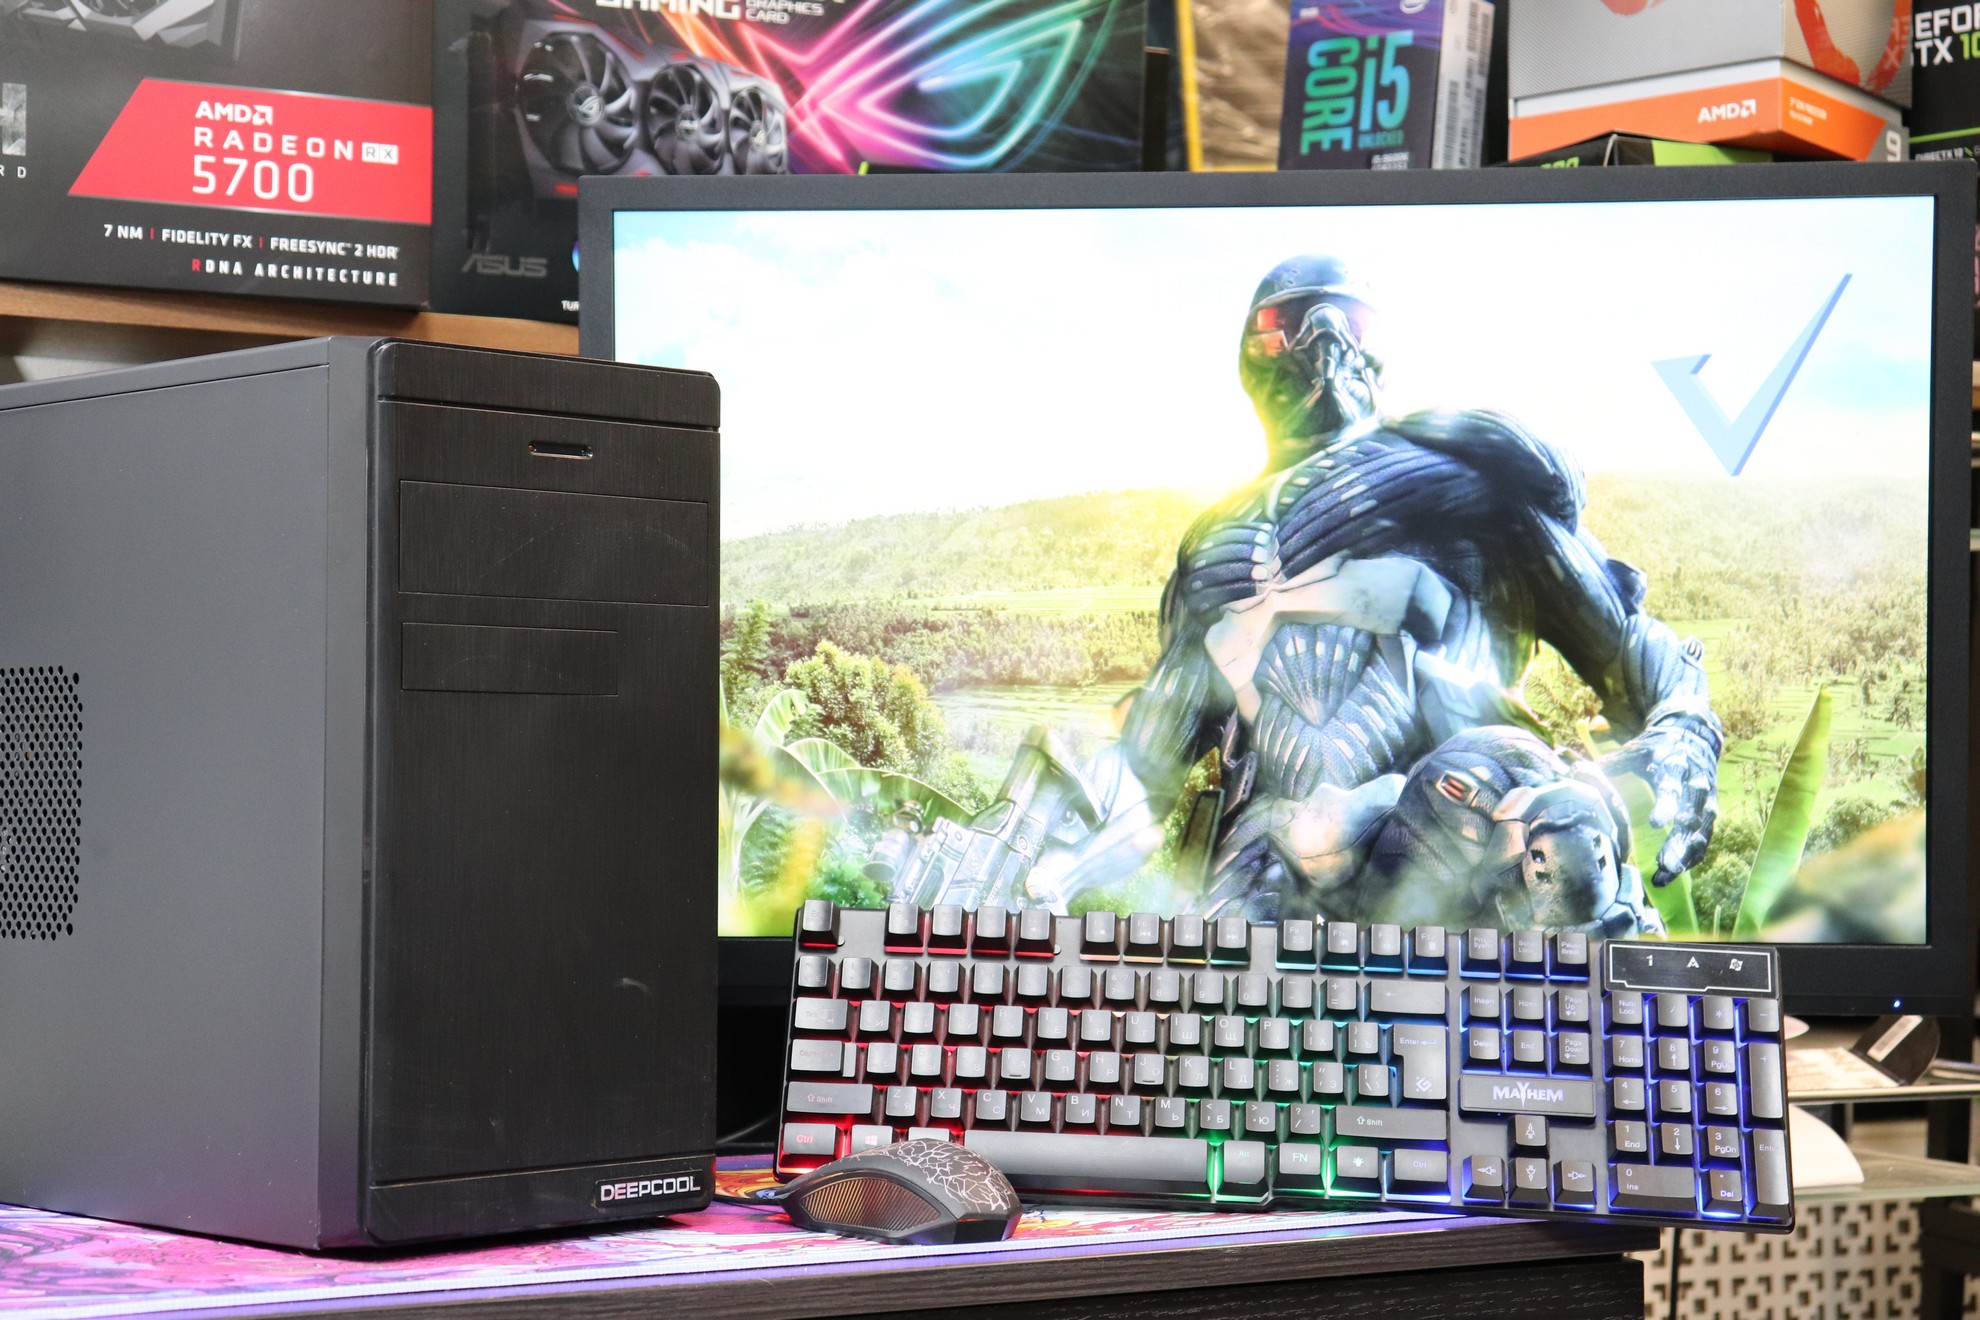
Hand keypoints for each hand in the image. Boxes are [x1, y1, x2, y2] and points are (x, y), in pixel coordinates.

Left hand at [1603, 724, 1718, 886]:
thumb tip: (1576, 771)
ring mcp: (1706, 800)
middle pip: (1693, 816)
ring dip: (1686, 854)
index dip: (1667, 805)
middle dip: (1680, 840)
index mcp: (1676, 765)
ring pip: (1701, 831)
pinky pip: (1705, 838)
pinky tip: (1675, 872)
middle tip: (1666, 863)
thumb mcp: (1636, 750)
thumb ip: (1612, 763)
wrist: (1692, 736)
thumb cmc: (1656, 748)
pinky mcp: (1709, 813)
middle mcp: (1696, 784)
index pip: (1673, 786)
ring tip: (1667, 872)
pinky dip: (1693, 856)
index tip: (1655, 824)